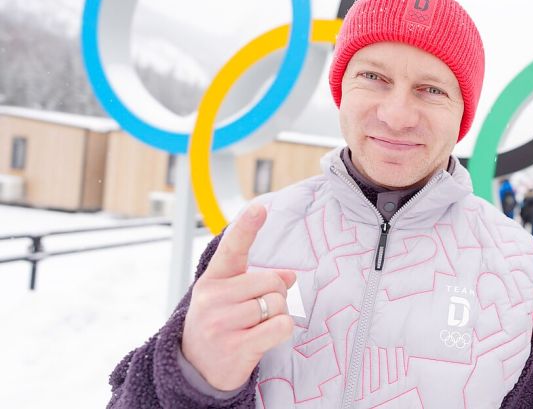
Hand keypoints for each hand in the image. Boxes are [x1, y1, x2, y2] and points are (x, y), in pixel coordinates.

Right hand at [181, 205, 295, 390]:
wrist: (196, 370)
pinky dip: (281, 331)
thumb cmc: (219, 325)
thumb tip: (290, 275)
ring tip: (255, 327)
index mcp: (213, 280)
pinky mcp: (236, 347)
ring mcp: (222, 323)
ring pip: (277, 303)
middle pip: (271, 281)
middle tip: (258, 311)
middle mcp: (213, 298)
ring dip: (276, 315)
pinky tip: (263, 338)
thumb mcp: (230, 297)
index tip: (259, 208)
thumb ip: (258, 280)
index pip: (232, 248)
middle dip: (275, 295)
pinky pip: (280, 326)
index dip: (247, 227)